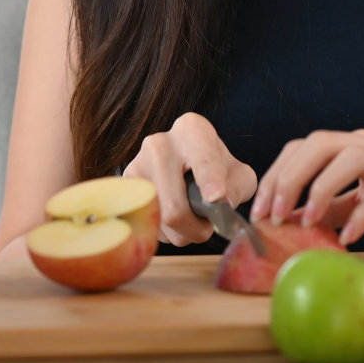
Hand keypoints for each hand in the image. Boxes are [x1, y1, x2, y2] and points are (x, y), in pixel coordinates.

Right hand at [123, 112, 257, 246]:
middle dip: (196, 229)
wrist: (183, 159)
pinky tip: (172, 215)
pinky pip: (148, 223)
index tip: (216, 196)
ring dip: (181, 232)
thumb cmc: (215, 168)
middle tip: (207, 227)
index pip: (203, 161)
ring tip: (190, 218)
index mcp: (193, 130)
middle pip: (175, 207)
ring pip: (160, 221)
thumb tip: (219, 203)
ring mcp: (137, 163)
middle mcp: (159, 143)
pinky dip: (165, 230)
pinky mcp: (125, 184)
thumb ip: (237, 188)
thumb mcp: (238, 174)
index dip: (210, 181)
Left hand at [251, 130, 363, 245]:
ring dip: (318, 188)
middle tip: (271, 214)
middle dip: (289, 177)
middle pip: (320, 143)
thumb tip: (299, 221)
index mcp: (360, 146)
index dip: (279, 172)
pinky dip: (360, 218)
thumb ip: (339, 207)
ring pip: (348, 157)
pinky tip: (347, 240)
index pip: (307, 146)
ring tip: (301, 222)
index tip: (260, 208)